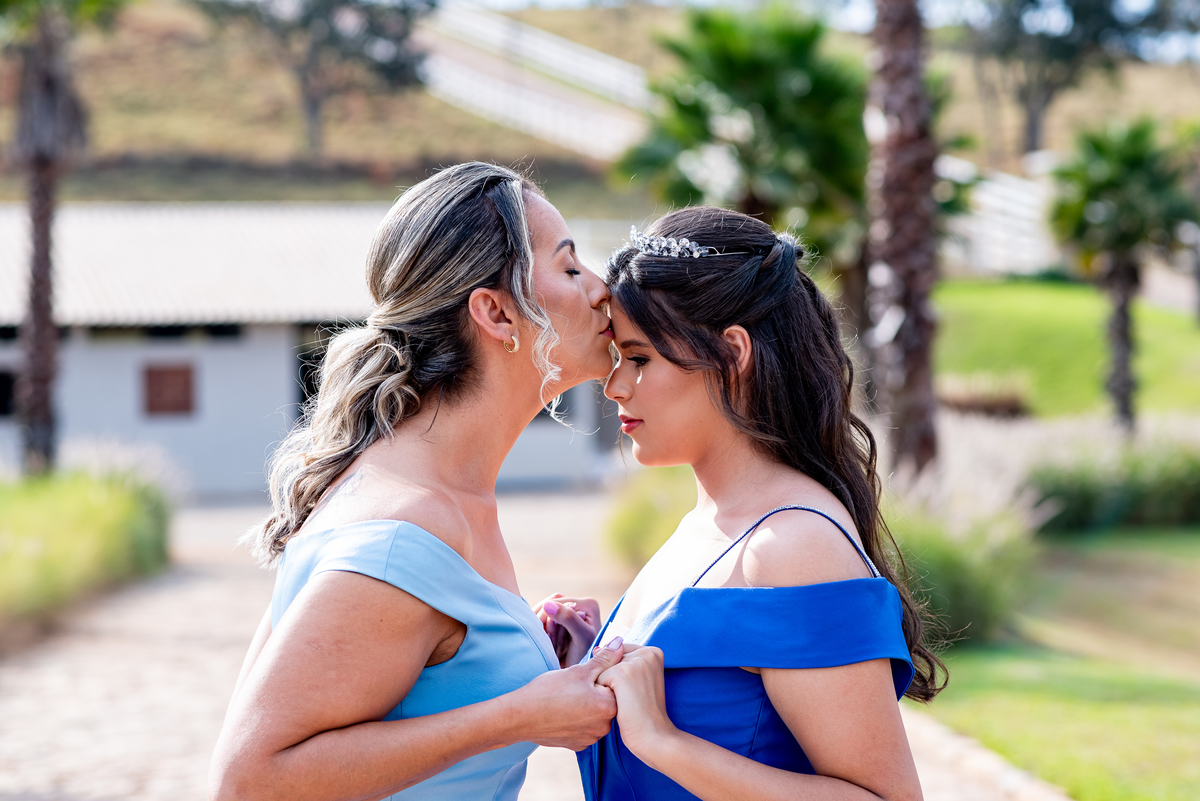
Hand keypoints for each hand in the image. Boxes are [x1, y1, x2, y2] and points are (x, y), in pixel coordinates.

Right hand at [510, 635, 624, 750]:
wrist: (521, 717)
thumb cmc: (549, 691)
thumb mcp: (579, 670)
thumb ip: (604, 658)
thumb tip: (620, 643)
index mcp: (609, 707)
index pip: (615, 685)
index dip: (600, 675)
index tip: (584, 676)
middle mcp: (604, 727)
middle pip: (606, 701)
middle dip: (595, 691)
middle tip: (573, 686)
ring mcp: (591, 738)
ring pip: (595, 714)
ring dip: (587, 706)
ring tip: (567, 699)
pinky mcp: (578, 744)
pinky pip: (584, 727)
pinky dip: (577, 719)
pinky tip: (563, 712)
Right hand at [534, 594, 601, 667]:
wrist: (583, 674)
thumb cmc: (587, 657)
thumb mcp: (582, 637)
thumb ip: (569, 618)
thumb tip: (548, 603)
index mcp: (587, 604)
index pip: (556, 602)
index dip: (547, 617)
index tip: (548, 636)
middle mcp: (579, 605)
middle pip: (548, 608)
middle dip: (547, 626)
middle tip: (553, 642)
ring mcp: (569, 614)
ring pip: (544, 616)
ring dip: (545, 632)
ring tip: (554, 646)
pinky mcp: (561, 623)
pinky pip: (543, 624)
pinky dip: (544, 635)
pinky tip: (551, 645)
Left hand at [595, 644, 677, 761]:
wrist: (654, 736)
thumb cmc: (643, 712)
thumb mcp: (638, 680)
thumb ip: (621, 661)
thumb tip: (597, 648)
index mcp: (654, 651)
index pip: (620, 654)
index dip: (621, 677)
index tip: (637, 693)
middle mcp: (647, 651)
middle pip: (611, 660)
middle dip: (613, 680)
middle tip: (633, 699)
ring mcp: (635, 661)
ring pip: (603, 669)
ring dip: (607, 688)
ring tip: (627, 702)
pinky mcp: (621, 672)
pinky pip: (597, 679)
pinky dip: (602, 696)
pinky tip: (620, 706)